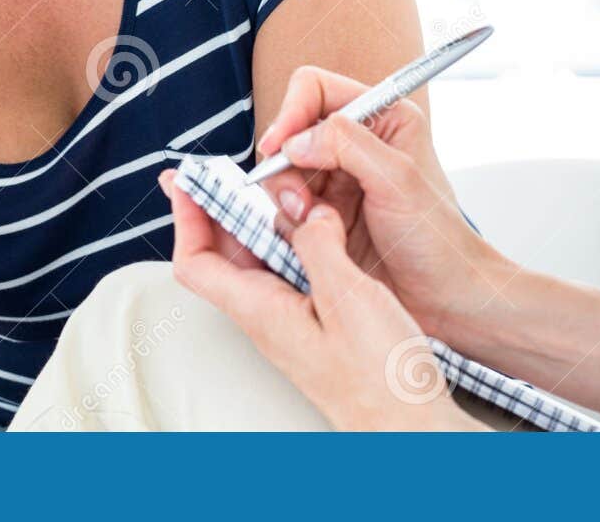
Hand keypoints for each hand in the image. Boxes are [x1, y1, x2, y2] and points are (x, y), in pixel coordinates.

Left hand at [163, 172, 479, 430]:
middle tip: (223, 170)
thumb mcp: (347, 296)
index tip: (187, 180)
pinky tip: (319, 224)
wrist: (412, 429)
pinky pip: (292, 273)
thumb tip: (303, 209)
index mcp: (261, 312)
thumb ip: (317, 244)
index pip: (196, 262)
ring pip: (261, 262)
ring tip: (275, 185)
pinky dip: (296, 240)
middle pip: (224, 257)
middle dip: (220, 210)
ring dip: (262, 221)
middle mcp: (269, 318)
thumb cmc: (380, 378)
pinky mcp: (320, 325)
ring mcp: (293, 323)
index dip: (187, 218)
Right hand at [252, 65, 516, 344]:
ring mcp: (336, 179)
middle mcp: (354, 143)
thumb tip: (296, 139)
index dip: (291, 111)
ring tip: (312, 221)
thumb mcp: (398, 180)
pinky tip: (317, 237)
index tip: (278, 145)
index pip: (316, 89)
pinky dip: (291, 221)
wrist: (442, 296)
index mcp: (381, 117)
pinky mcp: (323, 214)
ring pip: (283, 170)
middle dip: (286, 163)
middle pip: (291, 130)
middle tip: (299, 199)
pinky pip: (285, 206)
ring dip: (288, 196)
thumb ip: (347, 145)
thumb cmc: (437, 238)